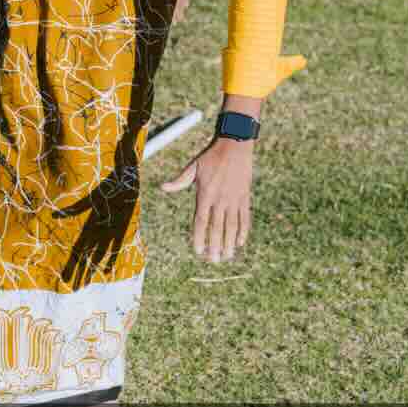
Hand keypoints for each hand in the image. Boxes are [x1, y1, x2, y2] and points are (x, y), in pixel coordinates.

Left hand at [159, 137, 254, 262]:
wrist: (235, 145)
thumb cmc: (211, 156)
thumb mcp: (193, 167)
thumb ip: (180, 181)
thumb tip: (163, 187)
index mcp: (205, 194)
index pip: (201, 221)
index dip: (199, 237)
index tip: (198, 251)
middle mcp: (220, 199)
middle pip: (217, 227)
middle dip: (216, 246)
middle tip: (215, 261)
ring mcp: (234, 199)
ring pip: (232, 226)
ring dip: (230, 242)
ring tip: (228, 256)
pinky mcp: (244, 196)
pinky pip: (244, 217)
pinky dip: (243, 231)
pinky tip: (240, 242)